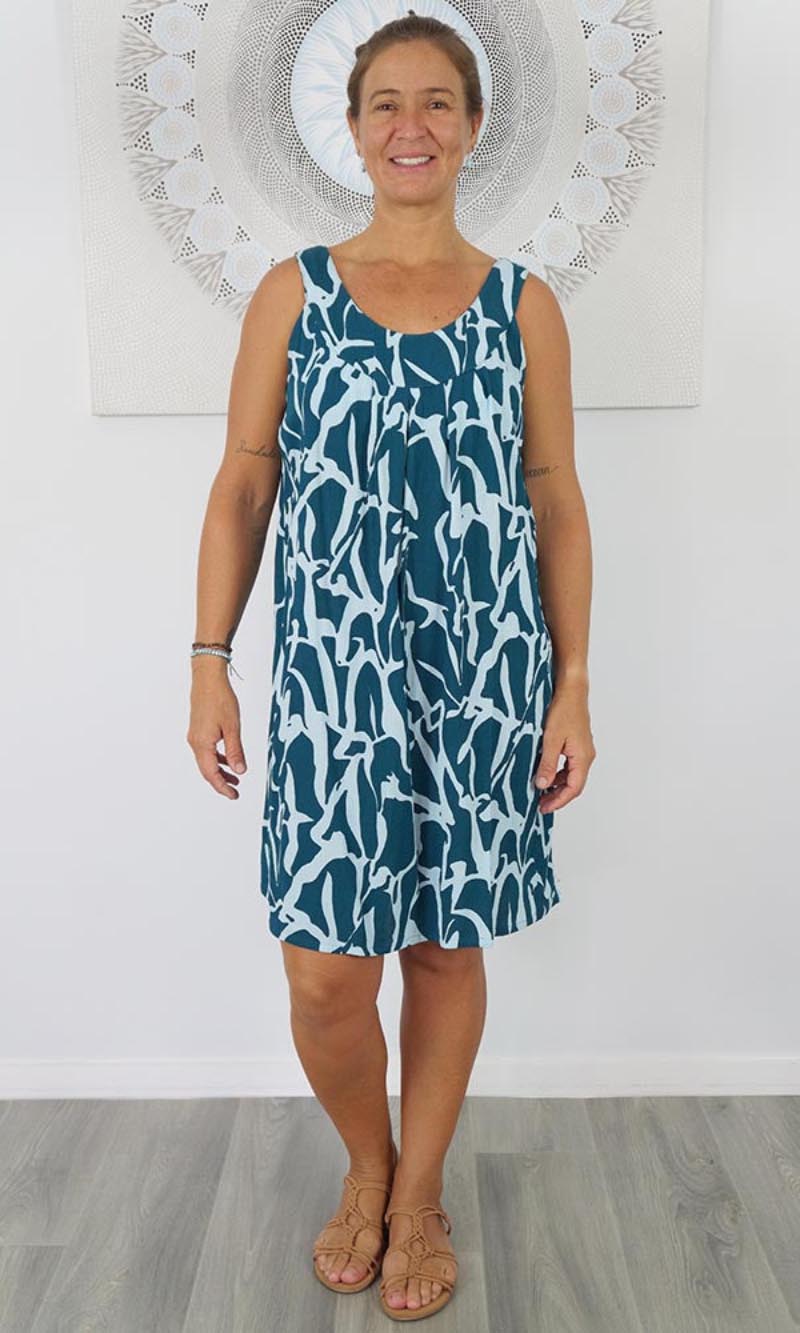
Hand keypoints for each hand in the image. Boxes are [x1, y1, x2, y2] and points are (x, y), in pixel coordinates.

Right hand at [187, 663, 246, 798]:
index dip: (222, 787)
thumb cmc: (220, 699)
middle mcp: (195, 742)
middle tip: (235, 792)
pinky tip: (228, 759)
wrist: (207, 678)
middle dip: (221, 783)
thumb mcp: (233, 727)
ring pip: (207, 761)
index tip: (234, 795)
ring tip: (235, 778)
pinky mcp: (198, 730)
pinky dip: (217, 758)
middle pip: (207, 770)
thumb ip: (235, 751)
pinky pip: (206, 751)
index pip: (211, 774)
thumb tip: (240, 771)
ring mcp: (195, 736)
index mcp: (202, 744)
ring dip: (220, 771)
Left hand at [531, 680, 594, 812]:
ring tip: (540, 791)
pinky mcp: (577, 744)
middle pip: (574, 784)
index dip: (559, 801)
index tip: (544, 808)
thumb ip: (547, 764)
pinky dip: (557, 772)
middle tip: (540, 804)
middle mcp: (586, 756)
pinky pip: (569, 765)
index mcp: (583, 758)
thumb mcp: (551, 740)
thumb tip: (542, 786)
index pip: (573, 788)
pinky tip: (545, 772)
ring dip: (557, 785)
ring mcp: (582, 750)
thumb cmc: (563, 710)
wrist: (571, 689)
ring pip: (571, 775)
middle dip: (557, 796)